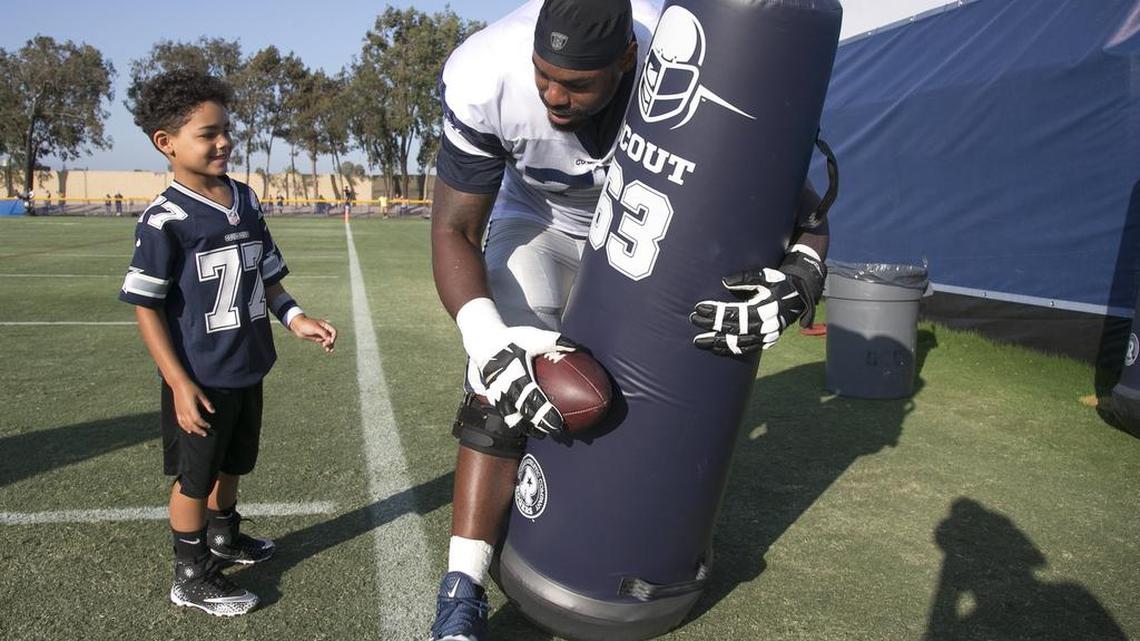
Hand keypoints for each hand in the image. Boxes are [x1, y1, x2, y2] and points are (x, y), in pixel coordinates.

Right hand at [171, 380, 214, 436]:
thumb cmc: (191, 388)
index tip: (209, 426)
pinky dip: (184, 427)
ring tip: (199, 432)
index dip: (203, 424)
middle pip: (192, 424)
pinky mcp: (177, 411)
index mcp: (191, 408)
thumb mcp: (201, 394)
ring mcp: (180, 412)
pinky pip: (180, 422)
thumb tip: (213, 412)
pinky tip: (188, 430)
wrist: (178, 384)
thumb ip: (207, 404)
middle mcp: (184, 412)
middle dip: (199, 430)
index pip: (198, 420)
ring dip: (193, 430)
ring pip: (186, 425)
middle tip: (205, 434)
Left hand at [289, 315, 336, 351]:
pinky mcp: (318, 339)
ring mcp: (321, 335)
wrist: (298, 327)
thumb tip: (330, 339)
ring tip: (329, 350)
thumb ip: (323, 333)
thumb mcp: (315, 328)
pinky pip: (324, 343)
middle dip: (330, 342)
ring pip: (329, 341)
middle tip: (324, 344)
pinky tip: (328, 350)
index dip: (333, 337)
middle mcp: (324, 330)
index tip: (330, 341)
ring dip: (330, 345)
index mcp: (325, 325)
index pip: (334, 331)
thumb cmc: (306, 325)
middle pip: (331, 337)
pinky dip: (327, 346)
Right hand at [476, 328, 576, 434]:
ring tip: (541, 434)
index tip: (558, 423)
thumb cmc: (512, 338)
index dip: (544, 413)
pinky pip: (505, 414)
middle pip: (524, 414)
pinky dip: (516, 421)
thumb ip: (557, 343)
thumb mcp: (534, 336)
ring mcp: (497, 396)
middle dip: (540, 426)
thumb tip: (582, 349)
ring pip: (513, 419)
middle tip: (556, 433)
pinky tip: (527, 425)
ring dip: (527, 427)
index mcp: (516, 376)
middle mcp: (505, 389)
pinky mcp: (493, 397)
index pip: (532, 399)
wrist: (483, 341)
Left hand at [691, 268, 806, 355]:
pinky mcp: (767, 342)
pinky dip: (730, 350)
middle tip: (694, 320)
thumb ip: (746, 278)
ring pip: (738, 343)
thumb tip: (724, 282)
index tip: (699, 307)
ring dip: (717, 343)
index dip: (716, 312)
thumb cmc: (780, 283)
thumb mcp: (766, 276)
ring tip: (699, 342)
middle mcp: (766, 326)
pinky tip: (716, 349)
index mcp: (765, 308)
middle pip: (733, 329)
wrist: (800, 297)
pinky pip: (746, 349)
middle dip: (711, 325)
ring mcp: (767, 336)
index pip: (734, 313)